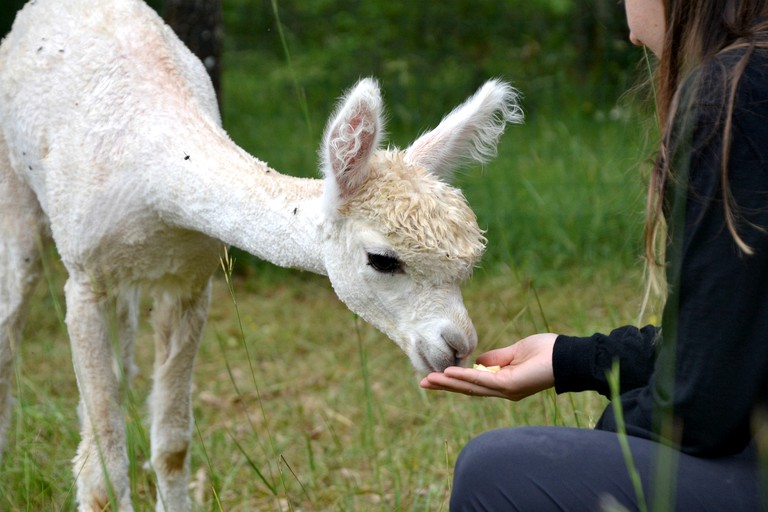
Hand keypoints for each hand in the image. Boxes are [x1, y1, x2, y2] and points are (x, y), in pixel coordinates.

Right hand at [419, 333, 556, 400]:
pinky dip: (465, 377)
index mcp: (503, 382)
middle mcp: (502, 390)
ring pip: (471, 387)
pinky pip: (483, 381)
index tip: (435, 376)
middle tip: (423, 384)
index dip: (454, 381)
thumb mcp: (515, 351)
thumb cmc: (546, 352)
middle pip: (468, 389)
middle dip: (445, 387)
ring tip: (429, 380)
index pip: (473, 383)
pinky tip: (450, 374)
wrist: (567, 356)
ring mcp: (506, 390)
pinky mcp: (510, 386)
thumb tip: (477, 361)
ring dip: (449, 383)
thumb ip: (496, 358)